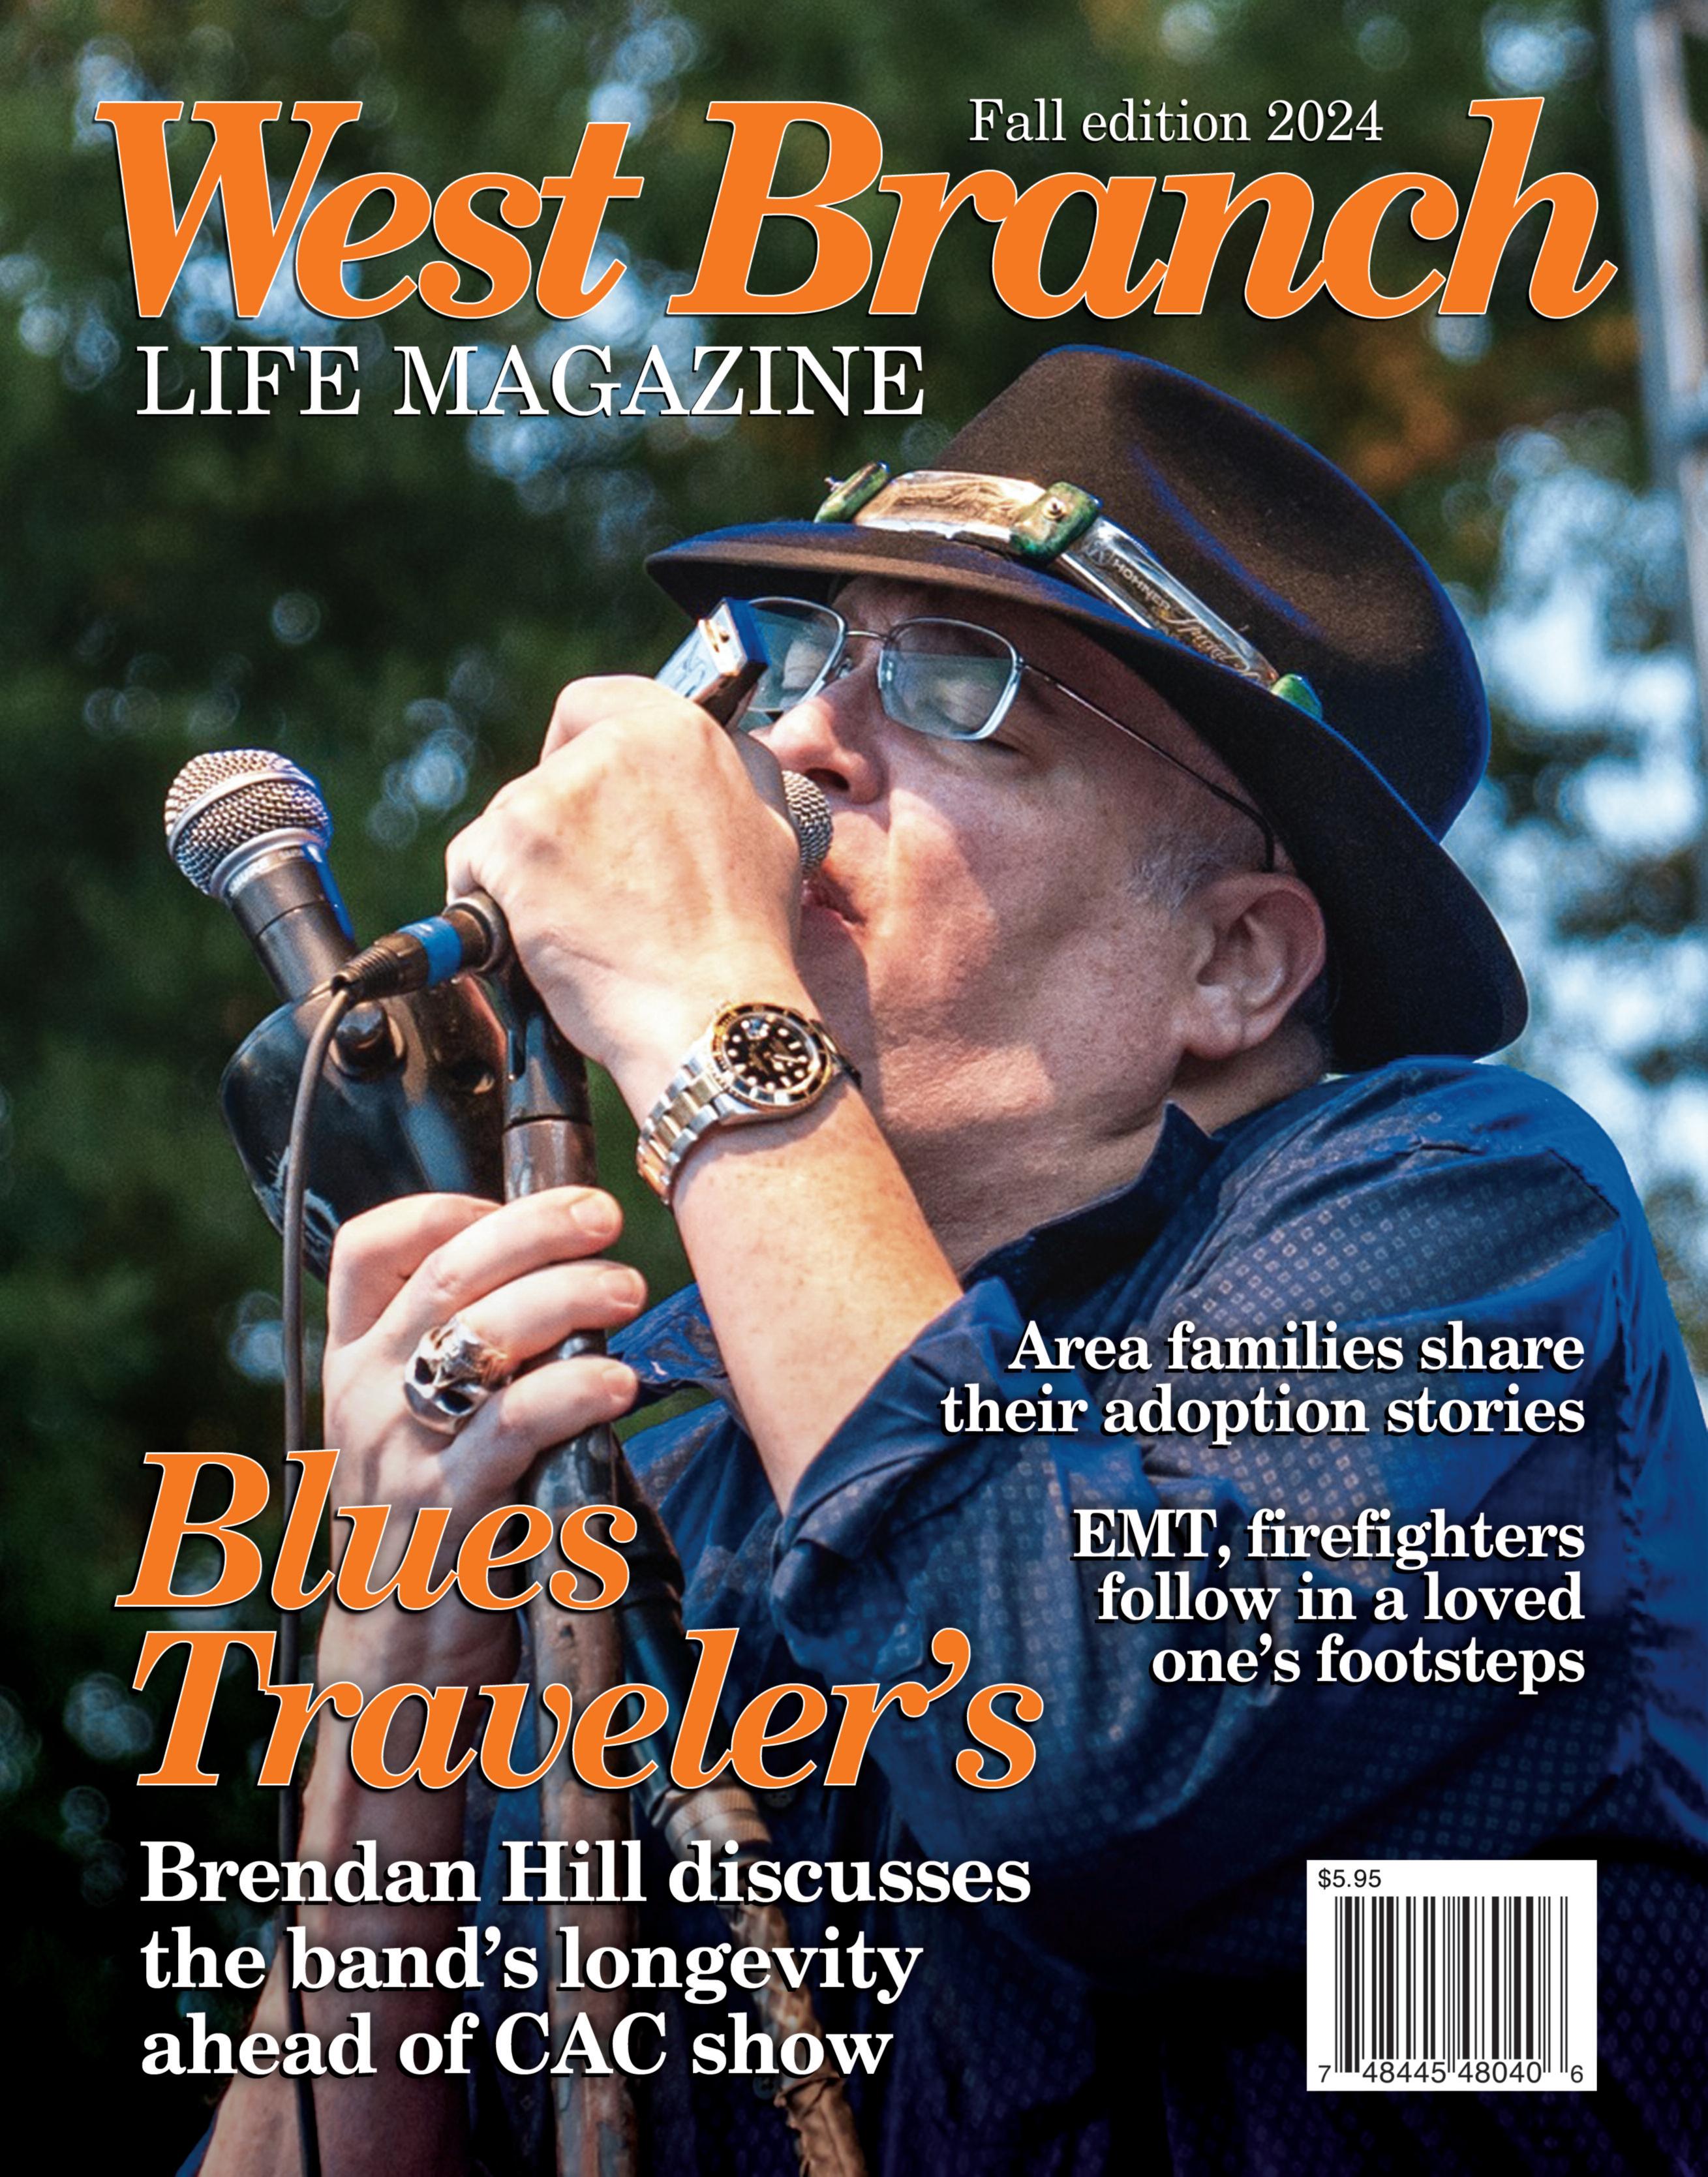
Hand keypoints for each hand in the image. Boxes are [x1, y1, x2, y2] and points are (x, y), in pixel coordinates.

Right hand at [318, 1185, 645, 1688]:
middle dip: (535, 1226)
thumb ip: (462, 1357)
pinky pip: (513, 1426)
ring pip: (479, 1333)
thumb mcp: (420, 1426)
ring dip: (567, 1296)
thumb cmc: (435, 1523)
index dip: (447, 1207)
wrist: (397, 1659)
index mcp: (354, 1362)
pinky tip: (618, 1382)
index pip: (367, 1245)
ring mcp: (401, 1451)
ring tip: (628, 1289)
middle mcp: (365, 1393)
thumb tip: (560, 1272)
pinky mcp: (449, 1510)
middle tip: (604, 1216)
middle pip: (447, 1270)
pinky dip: (572, 1391)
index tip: (517, 1201)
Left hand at [445, 676, 813, 1112]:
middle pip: (548, 769)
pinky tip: (531, 940)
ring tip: (575, 928)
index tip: (584, 799)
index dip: (579, 750)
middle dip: (556, 823)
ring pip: (509, 818)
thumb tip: (722, 752)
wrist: (713, 1015)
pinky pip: (473, 862)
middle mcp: (618, 745)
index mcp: (683, 733)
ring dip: (526, 868)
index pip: (595, 704)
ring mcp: (559, 791)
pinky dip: (488, 902)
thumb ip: (737, 773)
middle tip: (584, 887)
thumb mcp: (772, 832)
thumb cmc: (743, 944)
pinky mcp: (514, 840)